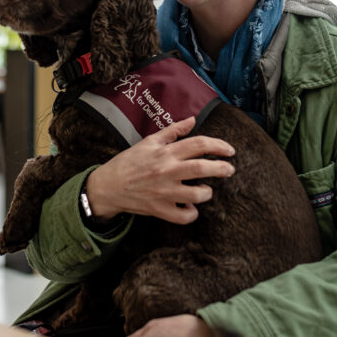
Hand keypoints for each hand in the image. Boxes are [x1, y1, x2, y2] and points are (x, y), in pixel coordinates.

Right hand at [85, 116, 234, 223]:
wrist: (107, 186)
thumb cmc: (129, 162)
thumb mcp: (149, 141)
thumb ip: (173, 131)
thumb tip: (193, 120)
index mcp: (165, 153)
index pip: (198, 144)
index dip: (218, 145)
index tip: (229, 150)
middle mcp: (167, 171)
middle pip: (203, 168)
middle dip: (222, 168)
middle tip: (229, 169)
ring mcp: (163, 193)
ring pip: (197, 195)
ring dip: (207, 192)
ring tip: (206, 190)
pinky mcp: (159, 210)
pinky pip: (183, 217)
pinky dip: (191, 214)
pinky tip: (189, 207)